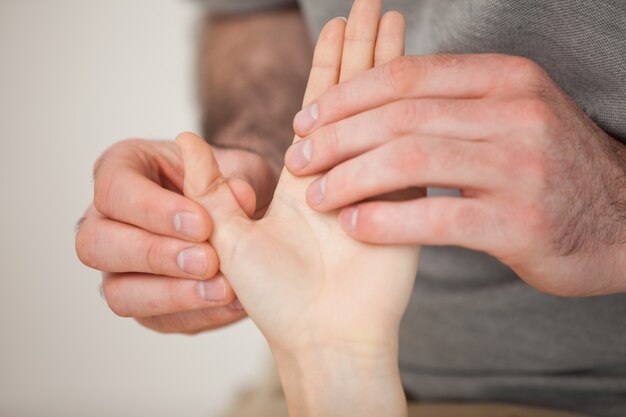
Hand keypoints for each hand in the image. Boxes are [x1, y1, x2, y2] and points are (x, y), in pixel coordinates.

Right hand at [75, 139, 275, 332]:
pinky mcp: (144, 302)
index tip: (202, 223)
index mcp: (122, 169)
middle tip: (208, 261)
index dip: (153, 210)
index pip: (113, 189)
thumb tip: (240, 195)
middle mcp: (107, 219)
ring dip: (171, 295)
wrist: (243, 212)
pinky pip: (156, 320)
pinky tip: (232, 304)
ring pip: (117, 293)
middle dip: (155, 256)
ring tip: (222, 289)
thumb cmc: (227, 181)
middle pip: (96, 245)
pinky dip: (196, 314)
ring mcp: (118, 267)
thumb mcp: (238, 166)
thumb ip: (236, 177)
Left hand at [177, 1, 416, 414]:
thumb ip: (207, 190)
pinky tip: (425, 78)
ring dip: (392, 66)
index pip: (318, 104)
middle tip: (372, 5)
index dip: (328, 63)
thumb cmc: (274, 299)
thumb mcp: (225, 240)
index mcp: (303, 175)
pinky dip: (415, 112)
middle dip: (364, 48)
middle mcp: (343, 171)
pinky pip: (408, 150)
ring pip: (387, 112)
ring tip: (395, 21)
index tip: (337, 24)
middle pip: (356, 96)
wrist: (323, 337)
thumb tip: (183, 140)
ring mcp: (378, 184)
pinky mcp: (405, 204)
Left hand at [287, 53, 625, 296]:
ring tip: (316, 196)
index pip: (403, 78)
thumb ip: (453, 104)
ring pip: (410, 161)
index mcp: (503, 79)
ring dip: (350, 178)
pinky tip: (356, 226)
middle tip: (299, 159)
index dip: (344, 98)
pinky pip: (437, 217)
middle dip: (335, 138)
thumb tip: (376, 98)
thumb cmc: (546, 170)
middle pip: (398, 116)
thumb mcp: (511, 116)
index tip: (305, 120)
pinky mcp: (520, 223)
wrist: (619, 222)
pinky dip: (387, 220)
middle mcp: (514, 112)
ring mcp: (520, 166)